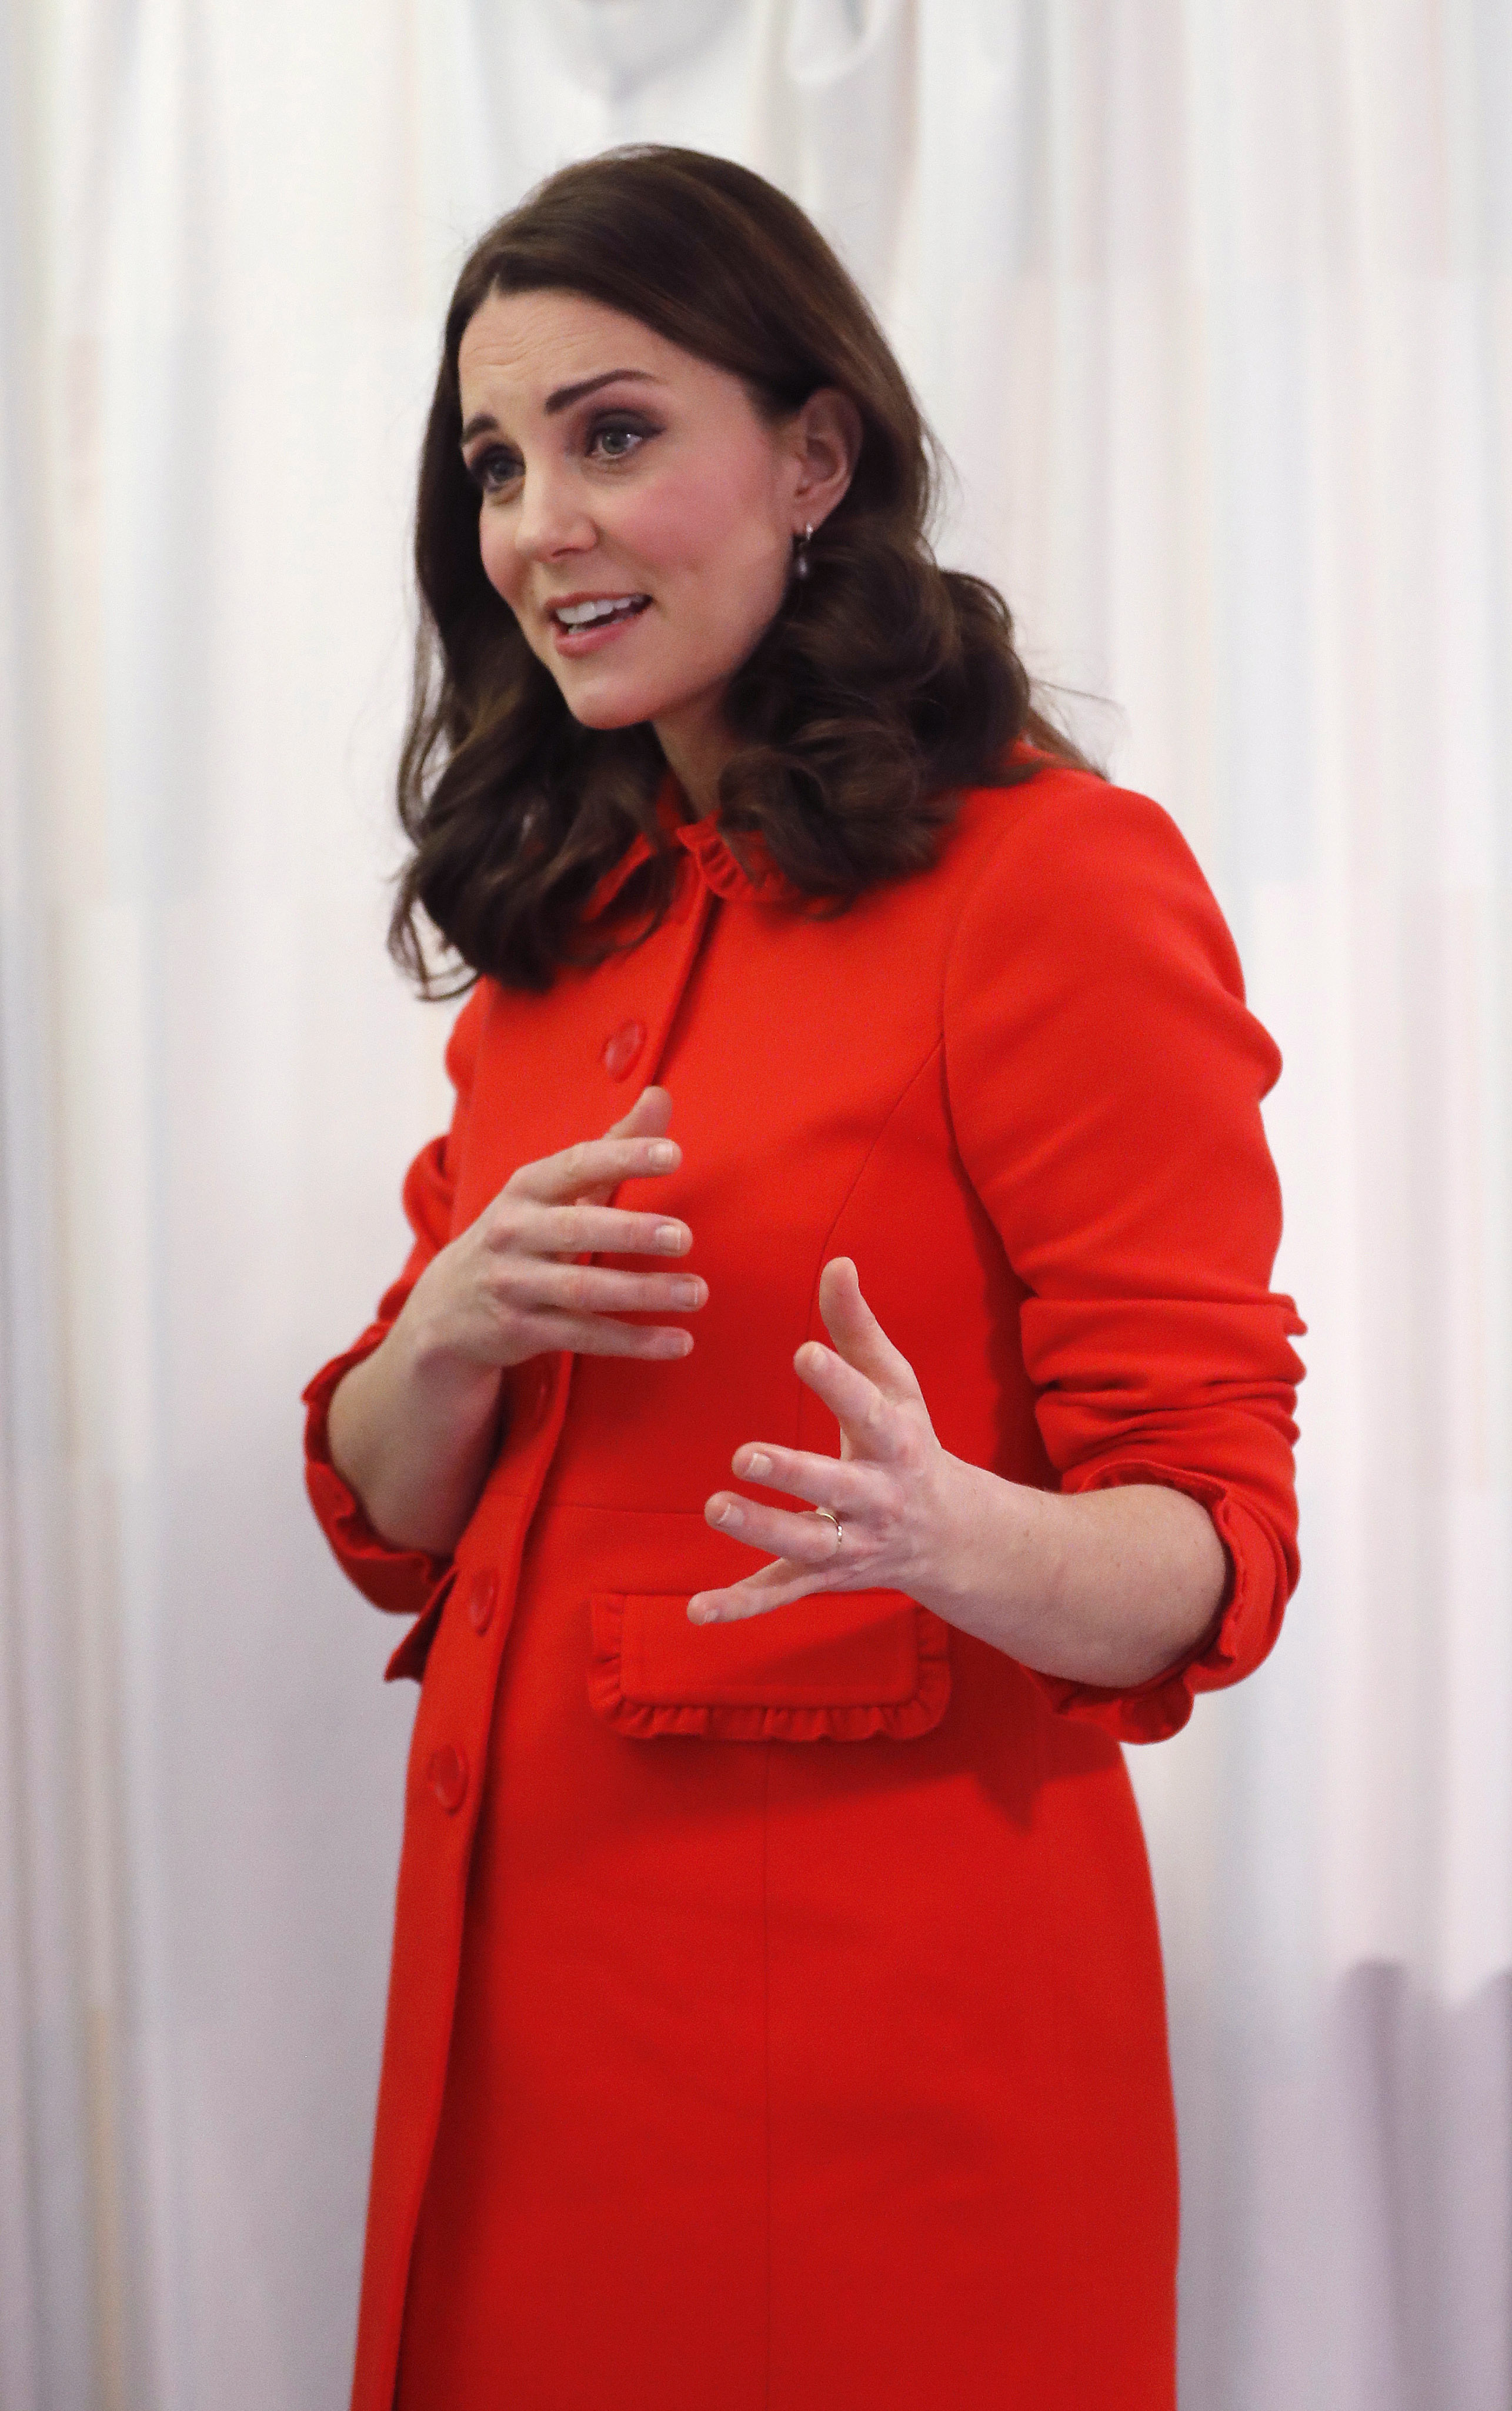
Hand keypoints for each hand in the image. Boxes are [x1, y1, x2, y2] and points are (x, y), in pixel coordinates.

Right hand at [400, 1085, 705, 1376]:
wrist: (446, 1307)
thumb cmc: (522, 1233)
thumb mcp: (554, 1189)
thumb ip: (611, 1147)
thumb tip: (660, 1096)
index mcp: (527, 1188)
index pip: (576, 1165)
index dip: (623, 1157)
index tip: (672, 1154)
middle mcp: (514, 1232)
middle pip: (575, 1229)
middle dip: (629, 1231)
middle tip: (683, 1237)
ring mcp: (513, 1284)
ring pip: (582, 1290)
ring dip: (642, 1292)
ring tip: (696, 1292)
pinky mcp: (520, 1331)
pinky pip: (583, 1336)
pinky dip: (633, 1341)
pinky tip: (679, 1342)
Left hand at [690, 1257, 956, 1622]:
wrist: (953, 1538)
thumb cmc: (910, 1444)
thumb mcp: (896, 1385)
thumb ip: (859, 1329)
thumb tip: (836, 1262)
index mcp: (896, 1444)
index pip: (868, 1411)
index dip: (840, 1382)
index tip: (805, 1351)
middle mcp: (877, 1500)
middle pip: (837, 1489)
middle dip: (795, 1475)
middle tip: (746, 1454)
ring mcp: (850, 1545)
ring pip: (805, 1546)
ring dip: (762, 1531)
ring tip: (716, 1507)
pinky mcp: (824, 1578)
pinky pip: (780, 1595)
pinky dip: (740, 1606)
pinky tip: (696, 1610)